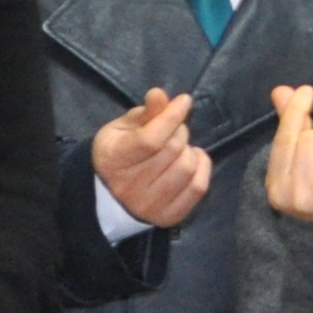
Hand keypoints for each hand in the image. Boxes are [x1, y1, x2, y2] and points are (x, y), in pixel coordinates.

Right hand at [89, 87, 212, 229]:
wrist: (110, 197)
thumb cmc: (119, 154)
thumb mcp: (123, 128)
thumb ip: (145, 113)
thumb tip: (160, 95)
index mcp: (113, 159)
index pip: (150, 139)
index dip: (171, 117)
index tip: (184, 101)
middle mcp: (129, 187)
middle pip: (172, 150)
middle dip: (179, 131)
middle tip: (174, 130)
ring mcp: (149, 206)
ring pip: (186, 168)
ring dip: (189, 151)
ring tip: (180, 147)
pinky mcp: (168, 217)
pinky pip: (198, 188)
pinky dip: (202, 168)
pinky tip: (193, 159)